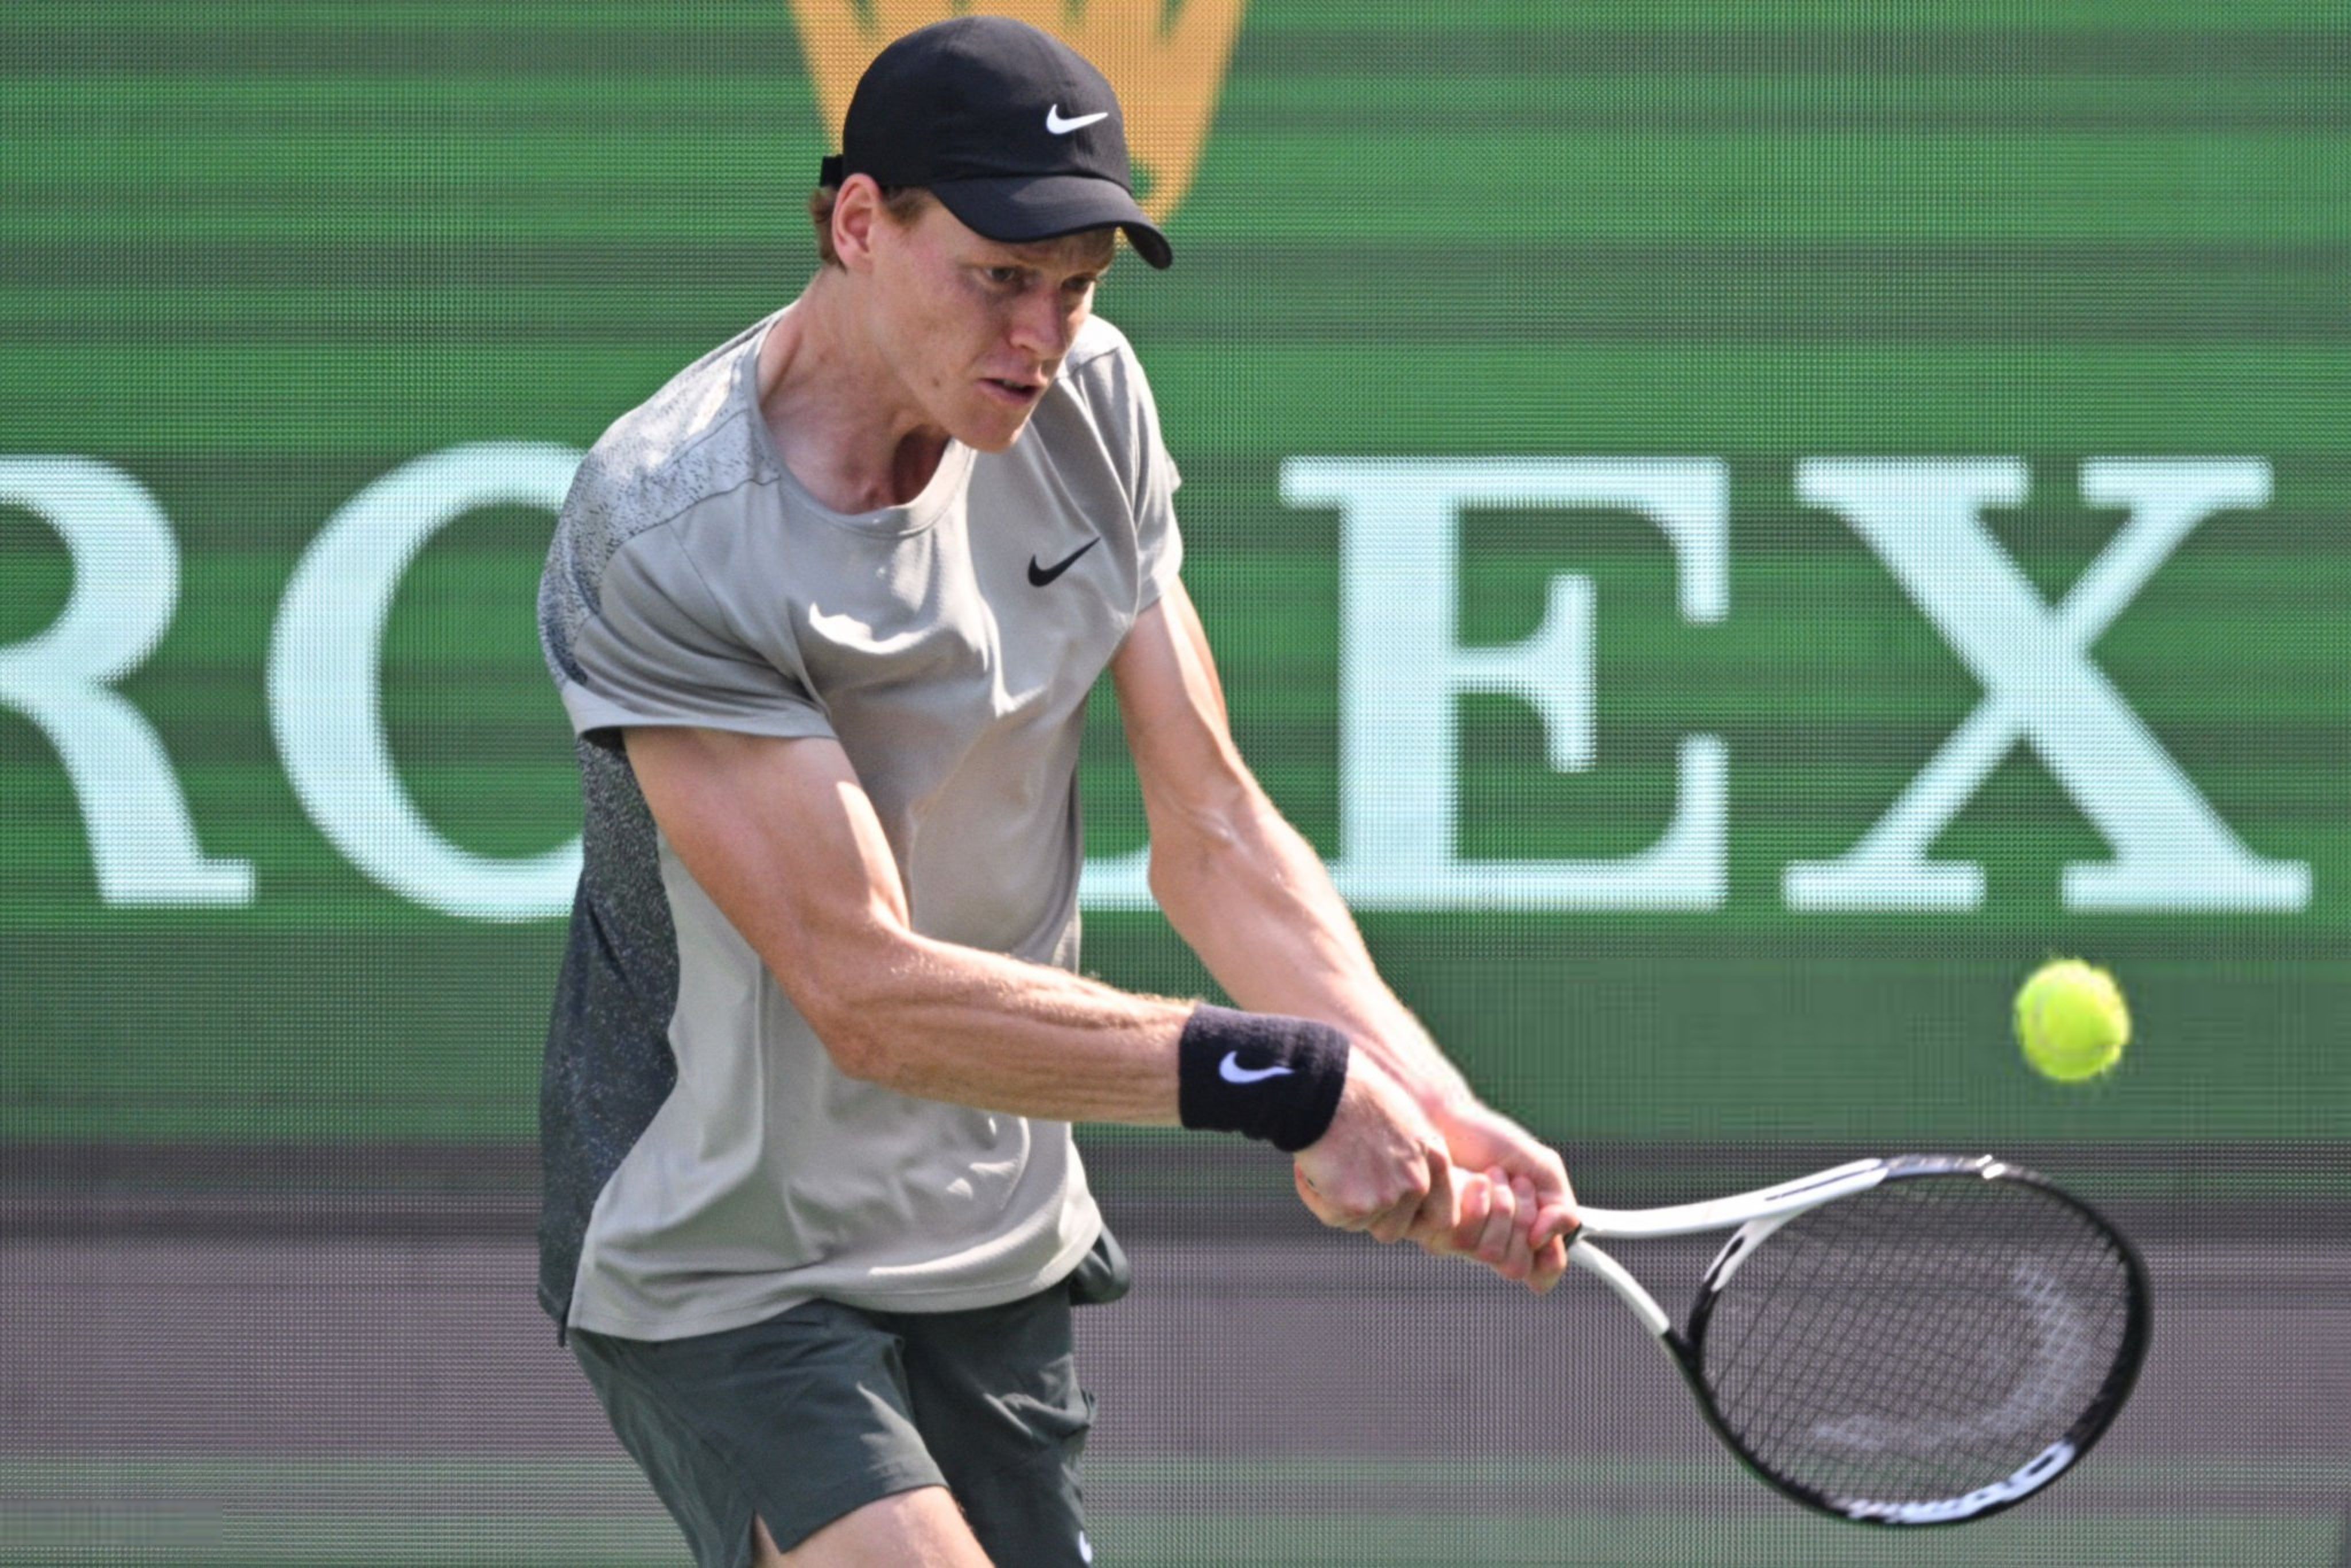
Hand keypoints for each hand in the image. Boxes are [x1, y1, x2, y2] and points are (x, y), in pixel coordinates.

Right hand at [1290, 1057, 1458, 1247]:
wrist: (1319, 1085)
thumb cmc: (1351, 1090)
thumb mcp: (1400, 1119)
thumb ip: (1410, 1156)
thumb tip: (1399, 1183)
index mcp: (1434, 1158)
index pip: (1443, 1218)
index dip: (1413, 1221)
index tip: (1386, 1208)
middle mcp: (1416, 1181)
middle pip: (1393, 1229)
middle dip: (1366, 1213)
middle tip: (1344, 1182)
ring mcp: (1387, 1197)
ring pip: (1359, 1224)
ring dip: (1338, 1202)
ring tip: (1325, 1162)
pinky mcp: (1354, 1205)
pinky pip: (1331, 1217)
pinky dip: (1315, 1195)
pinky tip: (1308, 1163)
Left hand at [1429, 1101, 1576, 1293]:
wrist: (1446, 1114)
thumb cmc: (1491, 1140)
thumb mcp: (1542, 1170)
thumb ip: (1560, 1207)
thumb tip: (1543, 1240)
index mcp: (1519, 1236)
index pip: (1540, 1275)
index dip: (1549, 1261)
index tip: (1546, 1227)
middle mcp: (1488, 1244)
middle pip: (1517, 1267)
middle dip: (1524, 1218)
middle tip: (1516, 1183)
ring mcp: (1458, 1242)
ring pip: (1491, 1253)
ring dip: (1500, 1205)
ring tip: (1490, 1175)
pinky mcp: (1432, 1230)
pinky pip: (1462, 1236)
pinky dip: (1477, 1198)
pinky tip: (1470, 1177)